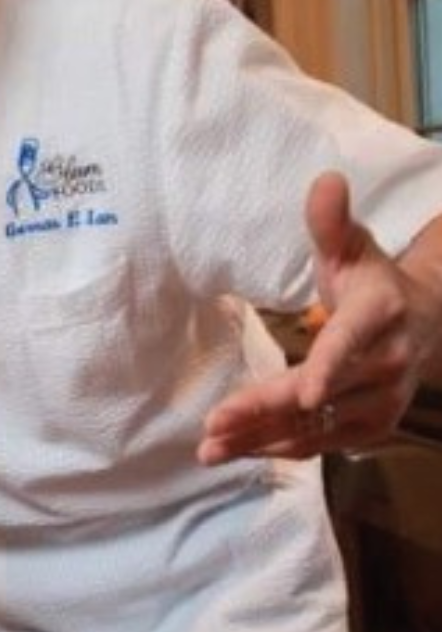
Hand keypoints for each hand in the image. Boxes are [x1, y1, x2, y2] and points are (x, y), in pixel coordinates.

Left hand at [198, 171, 440, 464]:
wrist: (424, 323)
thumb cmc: (371, 280)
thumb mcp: (352, 247)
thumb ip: (331, 221)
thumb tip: (326, 179)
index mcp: (378, 316)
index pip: (349, 343)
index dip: (328, 368)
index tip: (304, 394)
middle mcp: (385, 365)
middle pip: (318, 394)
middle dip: (264, 411)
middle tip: (213, 426)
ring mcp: (381, 402)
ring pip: (314, 426)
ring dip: (262, 440)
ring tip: (211, 450)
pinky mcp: (370, 428)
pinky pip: (321, 442)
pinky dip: (279, 449)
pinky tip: (239, 452)